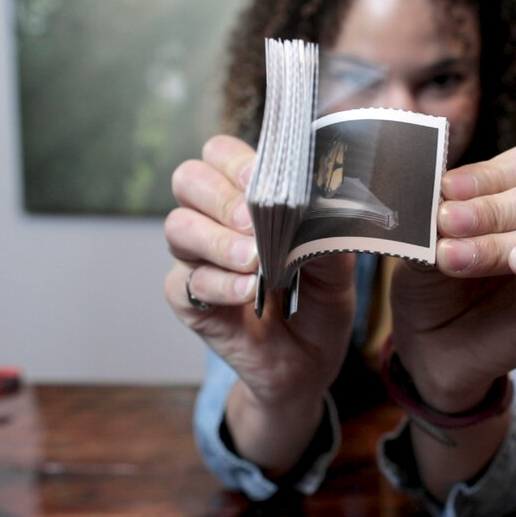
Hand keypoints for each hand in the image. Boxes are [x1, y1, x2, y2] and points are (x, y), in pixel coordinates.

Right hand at [163, 135, 355, 409]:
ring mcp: (196, 260)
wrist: (310, 362)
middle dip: (222, 197)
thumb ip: (325, 230)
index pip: (221, 154)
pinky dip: (220, 285)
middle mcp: (214, 220)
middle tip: (255, 224)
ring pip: (178, 227)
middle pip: (188, 179)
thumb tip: (320, 200)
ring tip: (255, 262)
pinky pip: (187, 283)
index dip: (236, 160)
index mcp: (247, 197)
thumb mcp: (337, 264)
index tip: (263, 181)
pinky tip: (247, 293)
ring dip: (218, 241)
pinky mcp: (188, 301)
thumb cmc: (320, 302)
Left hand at [390, 142, 515, 411]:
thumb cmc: (431, 286)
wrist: (428, 348)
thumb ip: (434, 206)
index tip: (446, 191)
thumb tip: (437, 167)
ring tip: (454, 259)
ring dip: (502, 244)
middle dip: (496, 207)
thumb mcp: (423, 239)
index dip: (491, 174)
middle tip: (449, 223)